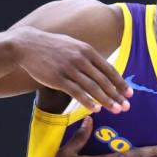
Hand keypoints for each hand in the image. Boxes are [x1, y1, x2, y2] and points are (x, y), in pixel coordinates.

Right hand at [12, 27, 131, 112]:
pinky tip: (95, 109)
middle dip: (117, 95)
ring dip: (106, 100)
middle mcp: (80, 58)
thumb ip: (87, 55)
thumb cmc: (51, 47)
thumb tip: (100, 67)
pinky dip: (87, 101)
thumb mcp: (72, 45)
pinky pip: (76, 92)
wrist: (27, 45)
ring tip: (116, 110)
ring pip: (92, 87)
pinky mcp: (58, 78)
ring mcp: (69, 68)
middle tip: (126, 107)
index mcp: (87, 50)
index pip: (109, 69)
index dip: (120, 83)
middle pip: (103, 80)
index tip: (129, 94)